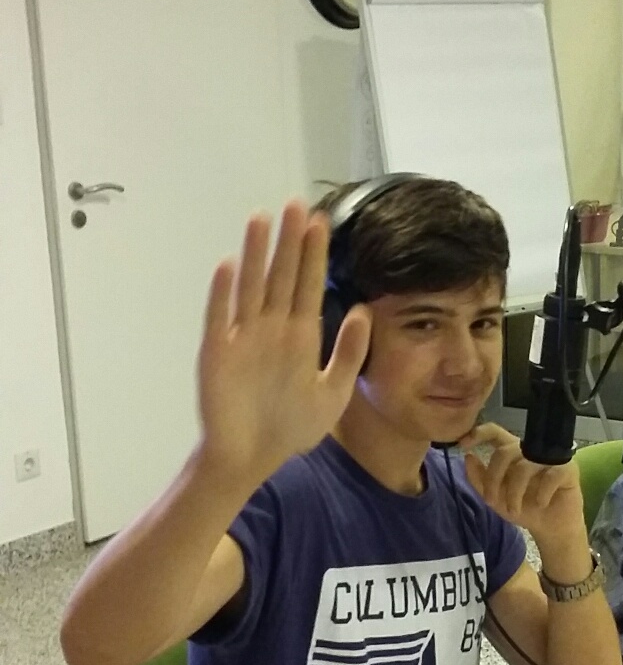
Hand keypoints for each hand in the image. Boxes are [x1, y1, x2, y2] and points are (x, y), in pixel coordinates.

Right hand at [196, 202, 370, 489]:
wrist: (251, 460)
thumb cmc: (289, 428)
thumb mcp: (333, 393)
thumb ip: (348, 353)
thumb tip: (362, 310)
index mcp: (299, 335)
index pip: (308, 285)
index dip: (313, 255)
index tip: (321, 222)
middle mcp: (271, 329)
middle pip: (281, 277)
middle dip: (288, 242)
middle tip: (296, 205)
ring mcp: (242, 338)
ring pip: (251, 287)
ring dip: (256, 255)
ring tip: (262, 220)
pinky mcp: (218, 354)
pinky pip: (220, 318)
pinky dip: (224, 294)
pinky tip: (230, 266)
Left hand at [460, 424, 584, 547]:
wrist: (550, 528)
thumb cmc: (524, 509)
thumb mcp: (495, 498)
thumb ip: (480, 479)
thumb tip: (468, 457)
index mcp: (511, 452)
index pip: (495, 433)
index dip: (479, 433)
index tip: (463, 444)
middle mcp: (530, 450)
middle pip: (505, 451)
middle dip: (493, 478)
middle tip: (492, 501)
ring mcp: (550, 458)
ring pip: (524, 466)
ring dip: (514, 493)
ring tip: (514, 510)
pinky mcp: (568, 469)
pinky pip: (549, 476)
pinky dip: (541, 494)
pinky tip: (542, 503)